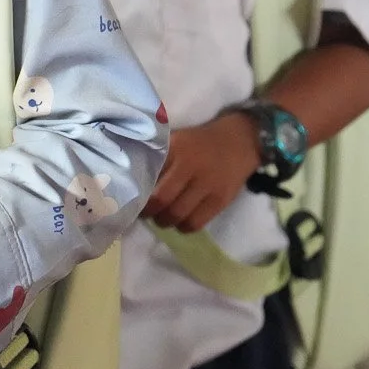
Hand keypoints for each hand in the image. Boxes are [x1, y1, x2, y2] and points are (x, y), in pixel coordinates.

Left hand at [142, 114, 262, 232]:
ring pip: (178, 214)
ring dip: (165, 221)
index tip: (131, 197)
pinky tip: (180, 222)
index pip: (149, 174)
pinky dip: (184, 227)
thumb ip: (158, 158)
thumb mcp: (176, 141)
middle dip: (149, 211)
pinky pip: (196, 222)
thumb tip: (134, 180)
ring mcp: (207, 184)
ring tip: (162, 218)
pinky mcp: (220, 199)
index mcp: (175, 148)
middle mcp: (190, 165)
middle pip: (161, 199)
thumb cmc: (199, 143)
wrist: (238, 142)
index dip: (137, 190)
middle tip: (145, 213)